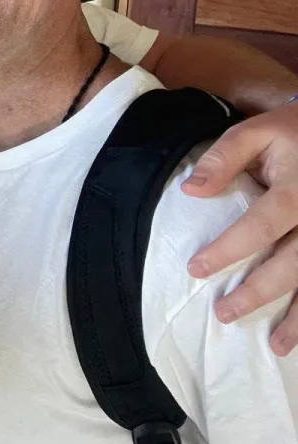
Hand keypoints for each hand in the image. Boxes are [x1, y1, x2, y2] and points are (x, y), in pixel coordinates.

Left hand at [183, 99, 297, 354]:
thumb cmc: (293, 131)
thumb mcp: (256, 131)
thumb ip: (223, 157)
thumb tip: (190, 191)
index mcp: (297, 191)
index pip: (259, 227)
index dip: (228, 250)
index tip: (195, 269)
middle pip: (293, 265)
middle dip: (259, 293)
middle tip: (224, 314)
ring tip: (276, 347)